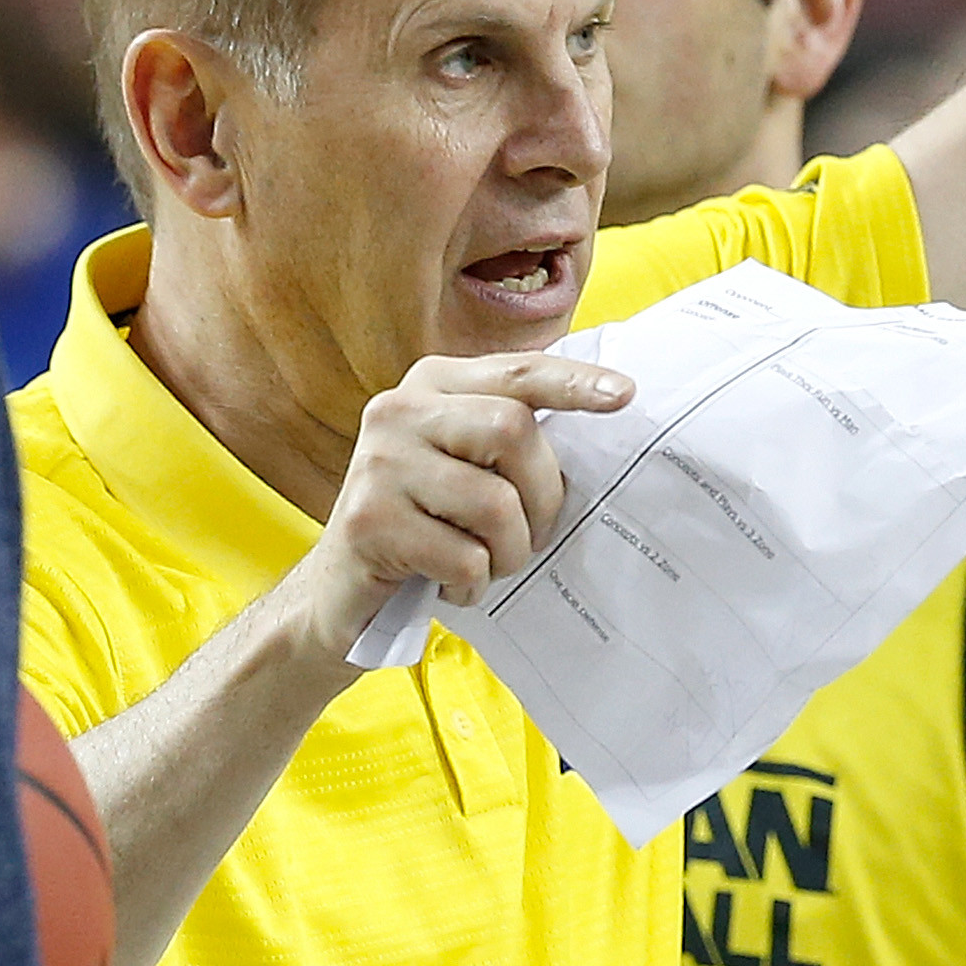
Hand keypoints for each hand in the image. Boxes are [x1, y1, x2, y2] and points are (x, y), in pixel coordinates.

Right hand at [280, 353, 631, 661]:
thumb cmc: (425, 527)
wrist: (340, 593)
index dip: (573, 383)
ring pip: (495, 504)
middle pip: (513, 431)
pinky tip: (447, 586)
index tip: (625, 396)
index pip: (516, 372)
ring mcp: (379, 463)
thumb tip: (603, 418)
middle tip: (527, 536)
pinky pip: (464, 558)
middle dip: (542, 497)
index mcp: (432, 385)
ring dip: (507, 553)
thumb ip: (509, 438)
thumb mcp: (463, 466)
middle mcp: (399, 410)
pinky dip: (471, 586)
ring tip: (482, 565)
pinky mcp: (368, 521)